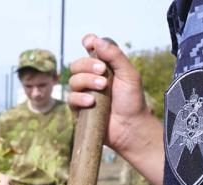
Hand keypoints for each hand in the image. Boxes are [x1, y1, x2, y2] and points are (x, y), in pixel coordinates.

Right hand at [68, 34, 152, 154]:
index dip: (88, 43)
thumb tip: (96, 40)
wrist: (131, 126)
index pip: (91, 49)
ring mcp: (83, 93)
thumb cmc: (132, 101)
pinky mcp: (78, 109)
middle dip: (88, 66)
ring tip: (102, 88)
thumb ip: (114, 55)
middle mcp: (91, 78)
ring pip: (73, 80)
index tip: (88, 42)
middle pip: (77, 64)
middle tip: (103, 72)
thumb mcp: (129, 74)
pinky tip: (91, 102)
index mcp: (104, 67)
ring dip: (86, 81)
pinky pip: (70, 98)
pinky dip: (80, 98)